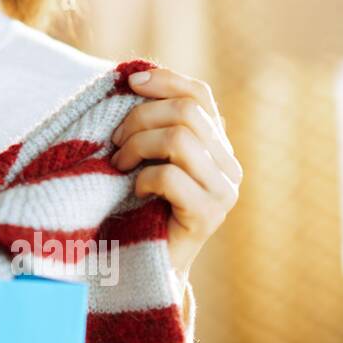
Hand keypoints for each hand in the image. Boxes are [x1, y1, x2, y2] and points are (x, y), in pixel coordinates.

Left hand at [109, 66, 242, 278]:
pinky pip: (172, 177)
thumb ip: (150, 124)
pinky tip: (135, 190)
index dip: (165, 80)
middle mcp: (228, 165)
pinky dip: (143, 178)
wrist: (146, 264)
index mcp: (216, 144)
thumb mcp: (145, 156)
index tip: (129, 82)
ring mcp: (224, 191)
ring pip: (180, 139)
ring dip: (137, 146)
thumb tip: (130, 78)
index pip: (200, 95)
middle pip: (187, 112)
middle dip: (140, 119)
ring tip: (119, 164)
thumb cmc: (138, 205)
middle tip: (114, 142)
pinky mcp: (208, 216)